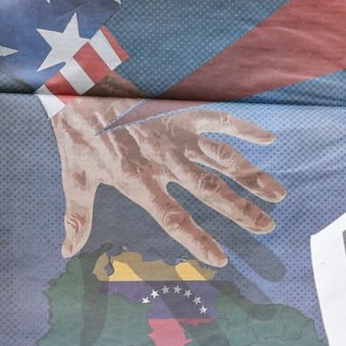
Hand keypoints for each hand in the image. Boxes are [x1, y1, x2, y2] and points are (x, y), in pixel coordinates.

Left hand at [52, 88, 285, 266]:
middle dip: (240, 210)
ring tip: (278, 195)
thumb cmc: (76, 133)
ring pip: (222, 160)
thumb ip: (78, 214)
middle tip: (266, 226)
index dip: (197, 239)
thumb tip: (68, 251)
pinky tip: (268, 139)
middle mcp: (165, 160)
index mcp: (138, 179)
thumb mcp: (74, 175)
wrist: (77, 85)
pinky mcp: (182, 113)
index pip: (173, 217)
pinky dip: (244, 129)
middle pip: (209, 190)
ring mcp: (177, 136)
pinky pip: (220, 121)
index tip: (220, 260)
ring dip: (251, 177)